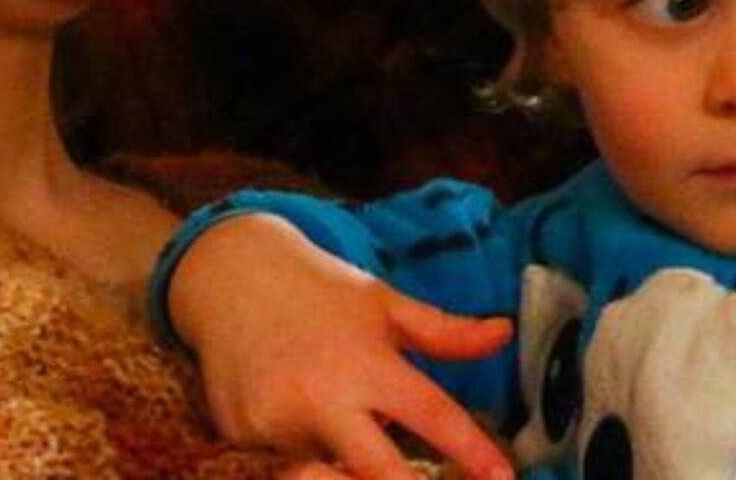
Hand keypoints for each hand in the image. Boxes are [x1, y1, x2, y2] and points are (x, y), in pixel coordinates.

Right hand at [168, 216, 512, 479]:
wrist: (230, 276)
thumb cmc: (318, 291)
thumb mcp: (384, 303)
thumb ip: (444, 331)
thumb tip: (505, 333)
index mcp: (365, 361)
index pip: (430, 414)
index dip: (472, 450)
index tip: (504, 479)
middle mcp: (321, 396)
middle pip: (376, 473)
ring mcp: (276, 423)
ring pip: (329, 474)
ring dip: (349, 467)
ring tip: (351, 432)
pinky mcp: (241, 438)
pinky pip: (286, 465)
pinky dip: (306, 457)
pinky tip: (303, 422)